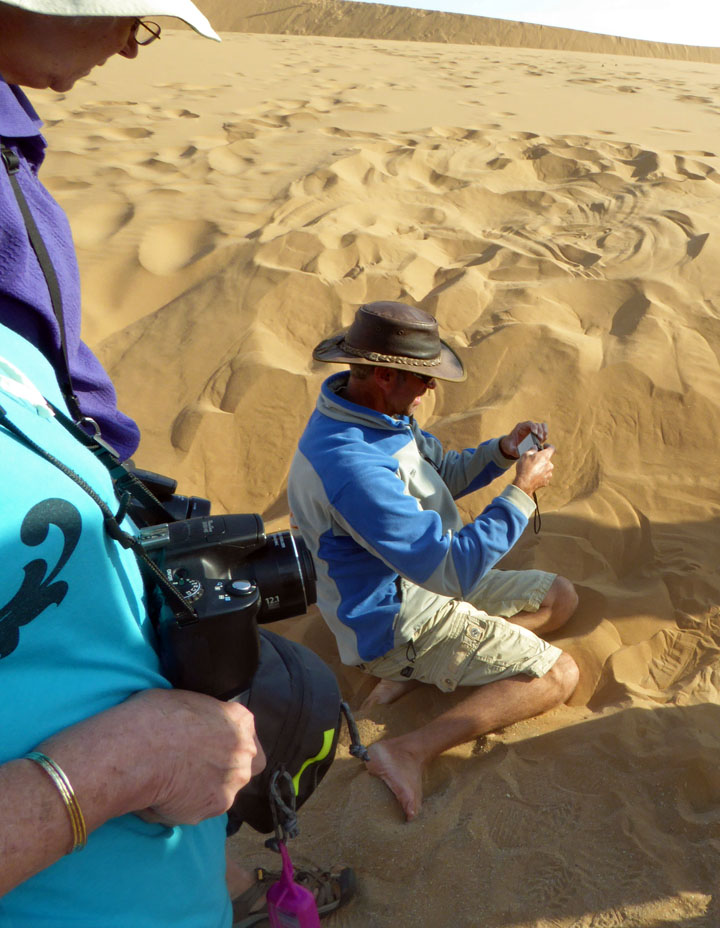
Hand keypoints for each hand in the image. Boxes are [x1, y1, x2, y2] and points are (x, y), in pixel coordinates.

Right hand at [38, 687, 264, 828]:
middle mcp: (244, 753)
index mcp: (240, 721)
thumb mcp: (186, 702)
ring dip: (204, 789)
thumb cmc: (154, 717)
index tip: (209, 743)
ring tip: (172, 782)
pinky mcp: (212, 809)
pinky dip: (184, 806)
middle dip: (223, 768)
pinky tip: (162, 795)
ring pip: (223, 790)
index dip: (227, 740)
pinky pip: (200, 809)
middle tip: (193, 766)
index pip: (246, 733)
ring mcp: (231, 784)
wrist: (137, 751)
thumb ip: (204, 719)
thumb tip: (197, 727)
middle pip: (243, 765)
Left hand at [500, 421, 547, 458]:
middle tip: (539, 439)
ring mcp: (533, 430)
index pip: (529, 423)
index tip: (535, 433)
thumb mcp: (510, 448)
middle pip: (537, 424)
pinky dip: (545, 435)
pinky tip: (543, 441)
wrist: (511, 446)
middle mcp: (528, 427)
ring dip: (544, 432)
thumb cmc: (510, 446)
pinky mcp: (537, 435)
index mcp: (521, 427)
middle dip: (540, 431)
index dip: (533, 427)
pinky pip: (544, 432)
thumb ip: (514, 450)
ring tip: (542, 439)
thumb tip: (520, 452)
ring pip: (542, 426)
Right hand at [512, 444, 554, 496]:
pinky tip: (532, 476)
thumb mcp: (525, 455)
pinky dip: (540, 475)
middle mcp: (550, 465)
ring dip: (541, 467)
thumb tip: (535, 447)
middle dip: (541, 459)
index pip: (552, 448)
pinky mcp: (546, 481)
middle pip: (547, 459)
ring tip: (531, 470)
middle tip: (533, 460)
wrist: (524, 483)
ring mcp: (549, 474)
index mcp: (545, 456)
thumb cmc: (524, 468)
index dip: (548, 446)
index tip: (544, 446)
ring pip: (546, 468)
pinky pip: (544, 476)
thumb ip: (532, 449)